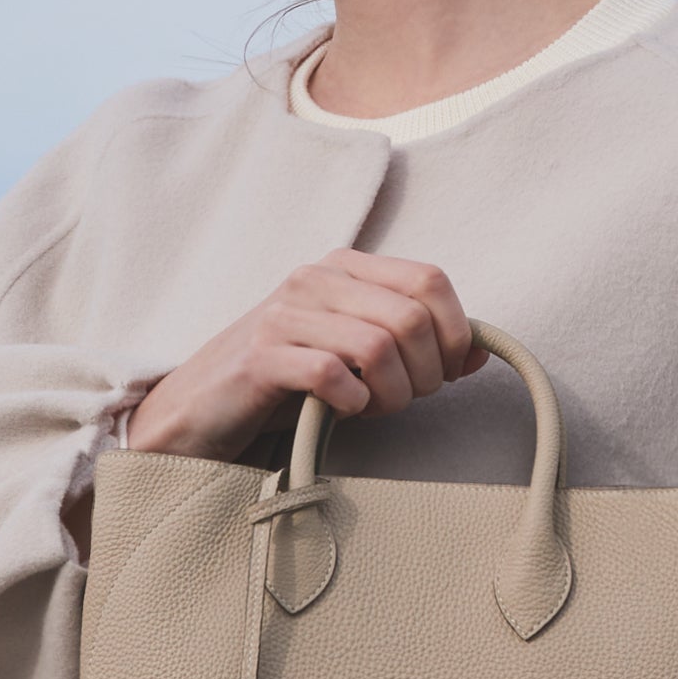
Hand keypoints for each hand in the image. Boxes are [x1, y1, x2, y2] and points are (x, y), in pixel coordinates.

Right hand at [124, 251, 482, 461]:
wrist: (198, 407)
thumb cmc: (285, 379)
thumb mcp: (352, 350)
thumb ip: (412, 343)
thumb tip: (479, 355)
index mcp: (343, 266)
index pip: (430, 279)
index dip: (455, 332)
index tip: (448, 374)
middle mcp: (315, 278)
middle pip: (411, 317)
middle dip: (426, 373)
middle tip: (404, 400)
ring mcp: (285, 314)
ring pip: (379, 347)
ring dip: (392, 394)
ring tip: (372, 408)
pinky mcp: (261, 357)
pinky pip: (334, 376)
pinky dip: (353, 403)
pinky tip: (341, 411)